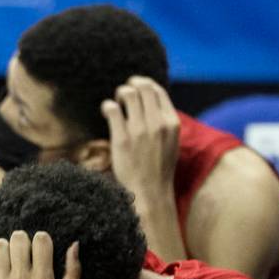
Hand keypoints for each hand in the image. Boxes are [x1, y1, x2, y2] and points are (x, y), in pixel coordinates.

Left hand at [0, 231, 79, 278]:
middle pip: (18, 238)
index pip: (41, 240)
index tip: (42, 248)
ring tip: (11, 259)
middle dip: (24, 240)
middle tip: (26, 251)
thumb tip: (74, 245)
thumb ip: (73, 273)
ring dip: (7, 248)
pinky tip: (0, 269)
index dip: (43, 239)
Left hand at [101, 76, 179, 205]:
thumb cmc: (158, 170)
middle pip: (143, 86)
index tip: (137, 89)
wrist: (151, 194)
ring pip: (128, 93)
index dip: (145, 85)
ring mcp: (140, 130)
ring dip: (119, 94)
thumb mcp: (171, 143)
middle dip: (132, 84)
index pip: (158, 91)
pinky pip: (111, 108)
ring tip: (116, 106)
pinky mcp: (122, 138)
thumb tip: (152, 104)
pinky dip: (107, 106)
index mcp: (171, 123)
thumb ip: (164, 123)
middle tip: (124, 94)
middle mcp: (157, 123)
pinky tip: (106, 112)